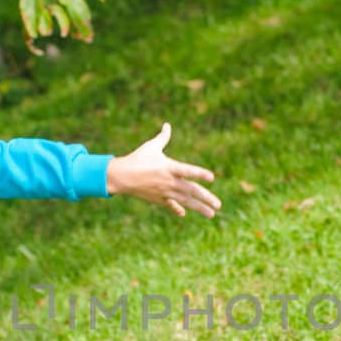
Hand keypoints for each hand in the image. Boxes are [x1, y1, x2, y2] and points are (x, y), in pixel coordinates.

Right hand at [105, 123, 221, 218]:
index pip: (188, 171)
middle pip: (191, 191)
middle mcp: (169, 182)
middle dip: (206, 198)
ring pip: (185, 202)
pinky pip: (171, 205)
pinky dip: (177, 209)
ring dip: (199, 208)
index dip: (200, 174)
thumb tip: (167, 125)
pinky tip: (183, 214)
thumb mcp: (151, 147)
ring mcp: (165, 192)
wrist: (121, 177)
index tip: (212, 177)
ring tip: (212, 215)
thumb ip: (162, 138)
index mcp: (169, 167)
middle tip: (219, 205)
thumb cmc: (137, 159)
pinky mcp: (158, 199)